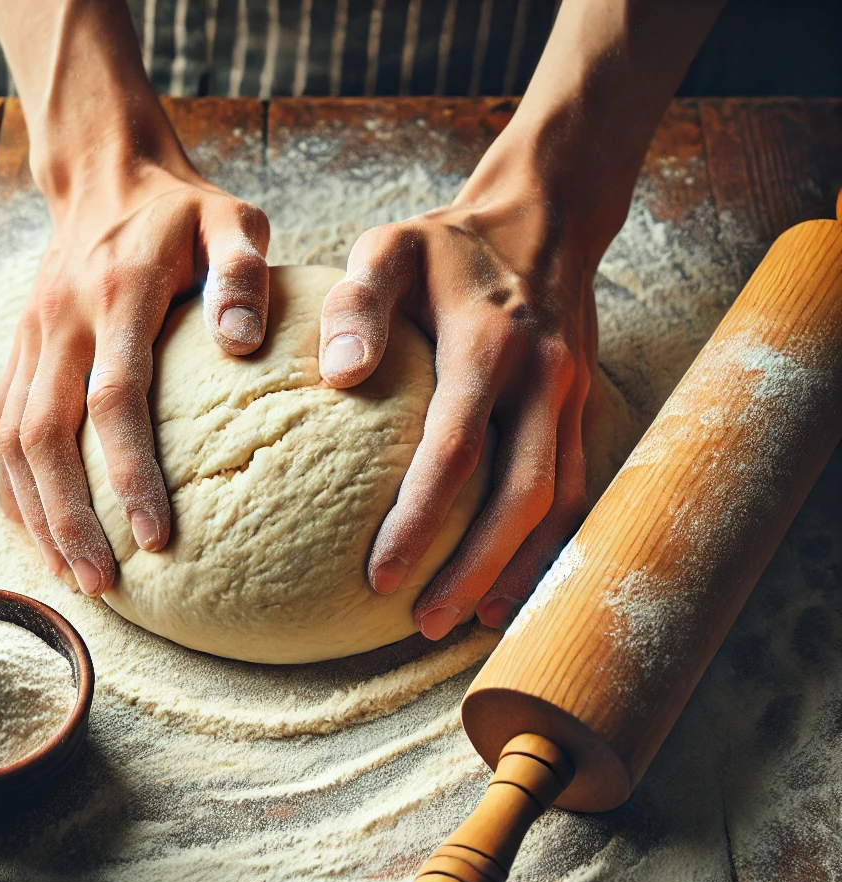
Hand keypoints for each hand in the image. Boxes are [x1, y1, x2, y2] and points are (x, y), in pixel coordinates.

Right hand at [0, 158, 269, 595]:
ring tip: (75, 575)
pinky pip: (2, 427)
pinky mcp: (21, 349)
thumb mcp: (233, 220)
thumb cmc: (185, 210)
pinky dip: (15, 485)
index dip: (128, 473)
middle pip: (46, 436)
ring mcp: (31, 336)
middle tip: (106, 583)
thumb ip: (242, 275)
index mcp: (116, 293)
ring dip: (39, 512)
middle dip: (72, 516)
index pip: (114, 399)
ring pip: (13, 440)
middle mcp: (60, 320)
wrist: (105, 173)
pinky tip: (40, 529)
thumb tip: (243, 344)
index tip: (156, 537)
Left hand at [318, 173, 595, 639]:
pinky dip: (548, 544)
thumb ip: (359, 303)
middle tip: (423, 623)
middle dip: (473, 569)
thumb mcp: (389, 247)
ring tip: (471, 623)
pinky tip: (513, 579)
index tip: (379, 576)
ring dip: (517, 569)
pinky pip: (575, 488)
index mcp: (489, 345)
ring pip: (558, 504)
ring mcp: (572, 397)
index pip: (455, 451)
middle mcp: (541, 379)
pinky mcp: (583, 409)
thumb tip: (339, 375)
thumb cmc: (447, 244)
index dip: (420, 520)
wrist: (544, 218)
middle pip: (519, 496)